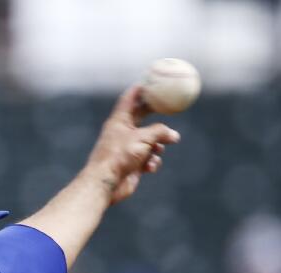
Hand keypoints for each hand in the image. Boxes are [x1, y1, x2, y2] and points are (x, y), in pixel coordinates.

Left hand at [83, 84, 180, 203]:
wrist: (107, 183)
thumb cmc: (119, 156)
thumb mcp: (143, 138)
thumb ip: (160, 132)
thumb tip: (173, 135)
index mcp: (119, 121)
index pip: (129, 99)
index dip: (140, 89)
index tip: (150, 81)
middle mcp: (123, 132)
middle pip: (142, 118)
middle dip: (155, 115)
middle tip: (168, 106)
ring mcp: (128, 149)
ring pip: (150, 141)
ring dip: (158, 146)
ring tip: (158, 149)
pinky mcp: (133, 164)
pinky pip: (149, 158)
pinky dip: (152, 162)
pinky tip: (149, 167)